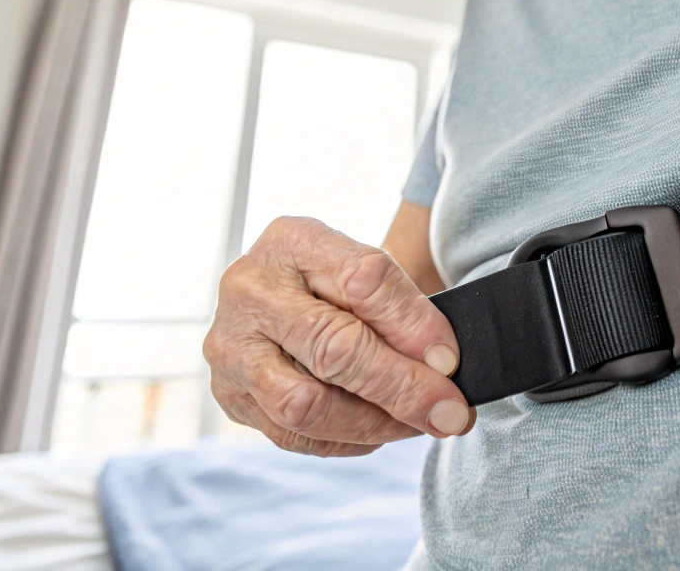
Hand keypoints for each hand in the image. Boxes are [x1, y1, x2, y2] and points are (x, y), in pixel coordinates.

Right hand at [203, 216, 472, 455]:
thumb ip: (400, 310)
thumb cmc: (332, 282)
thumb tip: (440, 368)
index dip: (412, 324)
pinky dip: (346, 439)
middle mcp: (250, 289)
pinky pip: (293, 435)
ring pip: (306, 404)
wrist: (281, 298)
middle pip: (333, 347)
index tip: (450, 360)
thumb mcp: (366, 271)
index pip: (363, 280)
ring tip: (417, 422)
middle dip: (401, 386)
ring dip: (374, 422)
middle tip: (449, 410)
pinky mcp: (229, 394)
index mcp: (292, 240)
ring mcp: (231, 345)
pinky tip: (377, 429)